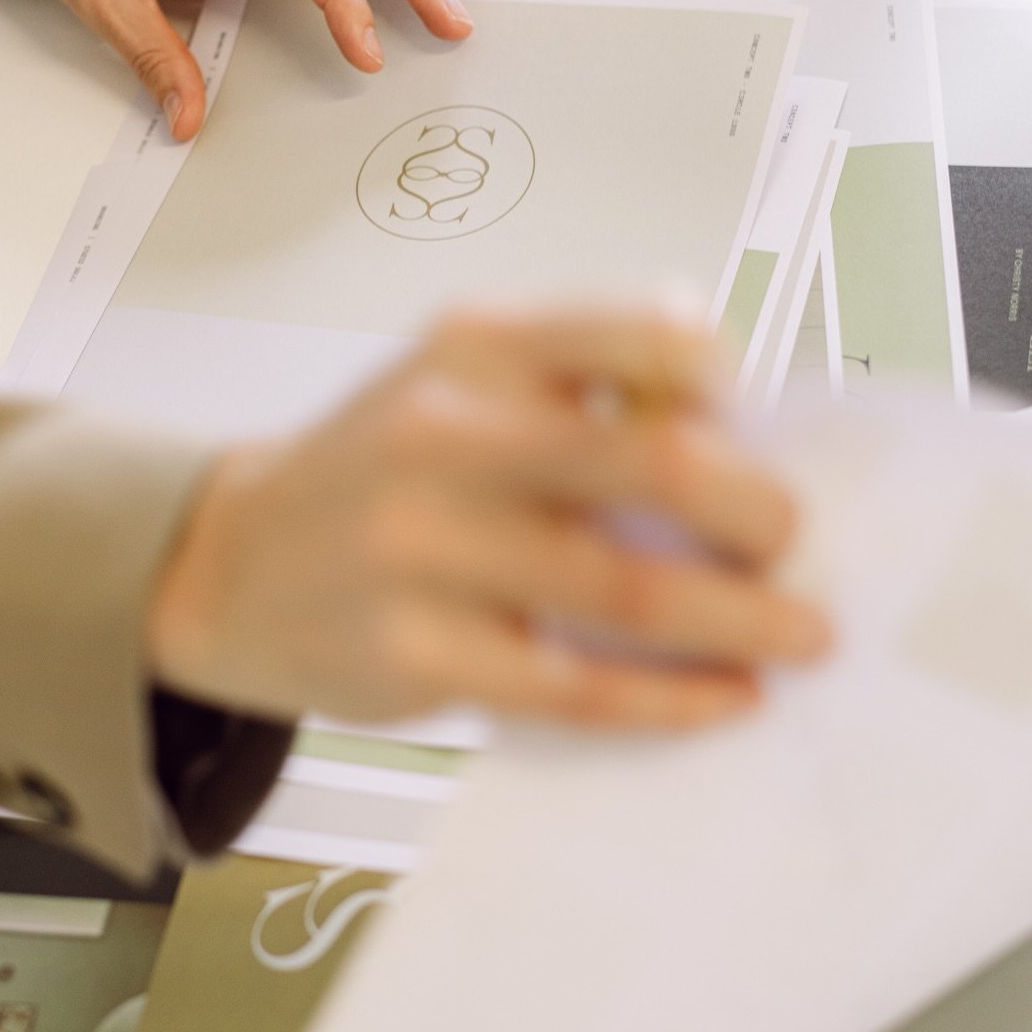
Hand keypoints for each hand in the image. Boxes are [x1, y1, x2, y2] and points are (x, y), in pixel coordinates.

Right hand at [147, 308, 831, 731]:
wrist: (229, 563)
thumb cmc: (376, 469)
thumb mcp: (458, 382)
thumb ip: (578, 381)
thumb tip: (729, 414)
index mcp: (476, 346)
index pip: (635, 334)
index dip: (722, 377)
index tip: (757, 422)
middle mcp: (447, 432)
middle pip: (651, 463)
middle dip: (756, 512)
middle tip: (795, 543)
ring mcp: (424, 547)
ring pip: (626, 590)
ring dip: (740, 620)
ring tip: (803, 636)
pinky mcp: (416, 650)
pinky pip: (575, 688)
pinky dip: (669, 698)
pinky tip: (726, 696)